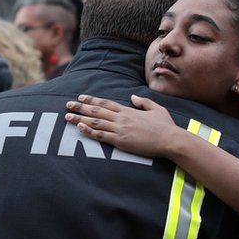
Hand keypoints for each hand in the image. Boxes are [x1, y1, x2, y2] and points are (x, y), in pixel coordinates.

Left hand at [65, 94, 183, 158]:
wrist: (170, 139)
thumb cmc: (165, 126)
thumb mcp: (156, 109)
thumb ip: (143, 102)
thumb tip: (133, 97)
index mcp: (129, 110)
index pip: (106, 103)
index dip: (92, 100)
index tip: (81, 97)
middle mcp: (122, 118)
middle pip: (96, 111)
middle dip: (80, 107)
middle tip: (68, 104)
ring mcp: (120, 129)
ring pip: (95, 122)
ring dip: (80, 118)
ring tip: (68, 116)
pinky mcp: (121, 141)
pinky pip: (101, 135)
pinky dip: (89, 131)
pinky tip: (79, 128)